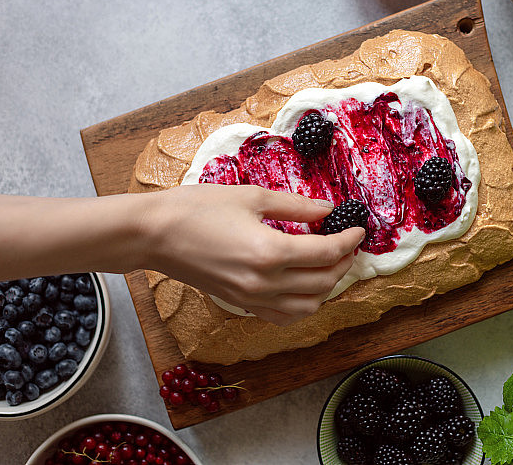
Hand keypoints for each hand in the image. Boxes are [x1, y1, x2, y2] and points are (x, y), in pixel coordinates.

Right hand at [143, 184, 364, 325]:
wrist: (153, 234)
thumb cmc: (197, 208)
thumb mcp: (252, 196)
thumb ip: (296, 205)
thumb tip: (328, 209)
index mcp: (270, 252)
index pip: (327, 253)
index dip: (349, 240)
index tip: (358, 228)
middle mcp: (264, 282)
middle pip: (323, 282)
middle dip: (344, 263)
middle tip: (348, 244)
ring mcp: (251, 298)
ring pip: (307, 307)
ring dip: (327, 288)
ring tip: (330, 265)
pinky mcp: (240, 303)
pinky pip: (282, 316)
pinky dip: (302, 305)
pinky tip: (303, 286)